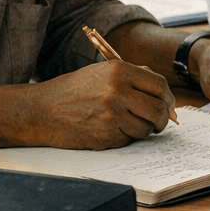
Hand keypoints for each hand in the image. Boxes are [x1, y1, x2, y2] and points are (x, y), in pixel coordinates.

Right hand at [26, 60, 175, 148]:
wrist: (42, 110)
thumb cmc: (74, 90)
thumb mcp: (103, 72)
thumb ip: (134, 77)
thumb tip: (164, 94)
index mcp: (120, 71)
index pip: (159, 85)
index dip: (167, 96)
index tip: (167, 103)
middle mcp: (118, 92)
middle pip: (158, 109)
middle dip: (163, 117)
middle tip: (159, 120)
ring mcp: (111, 115)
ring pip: (146, 128)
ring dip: (144, 129)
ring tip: (131, 123)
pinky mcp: (105, 136)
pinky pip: (129, 139)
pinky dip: (126, 136)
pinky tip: (112, 128)